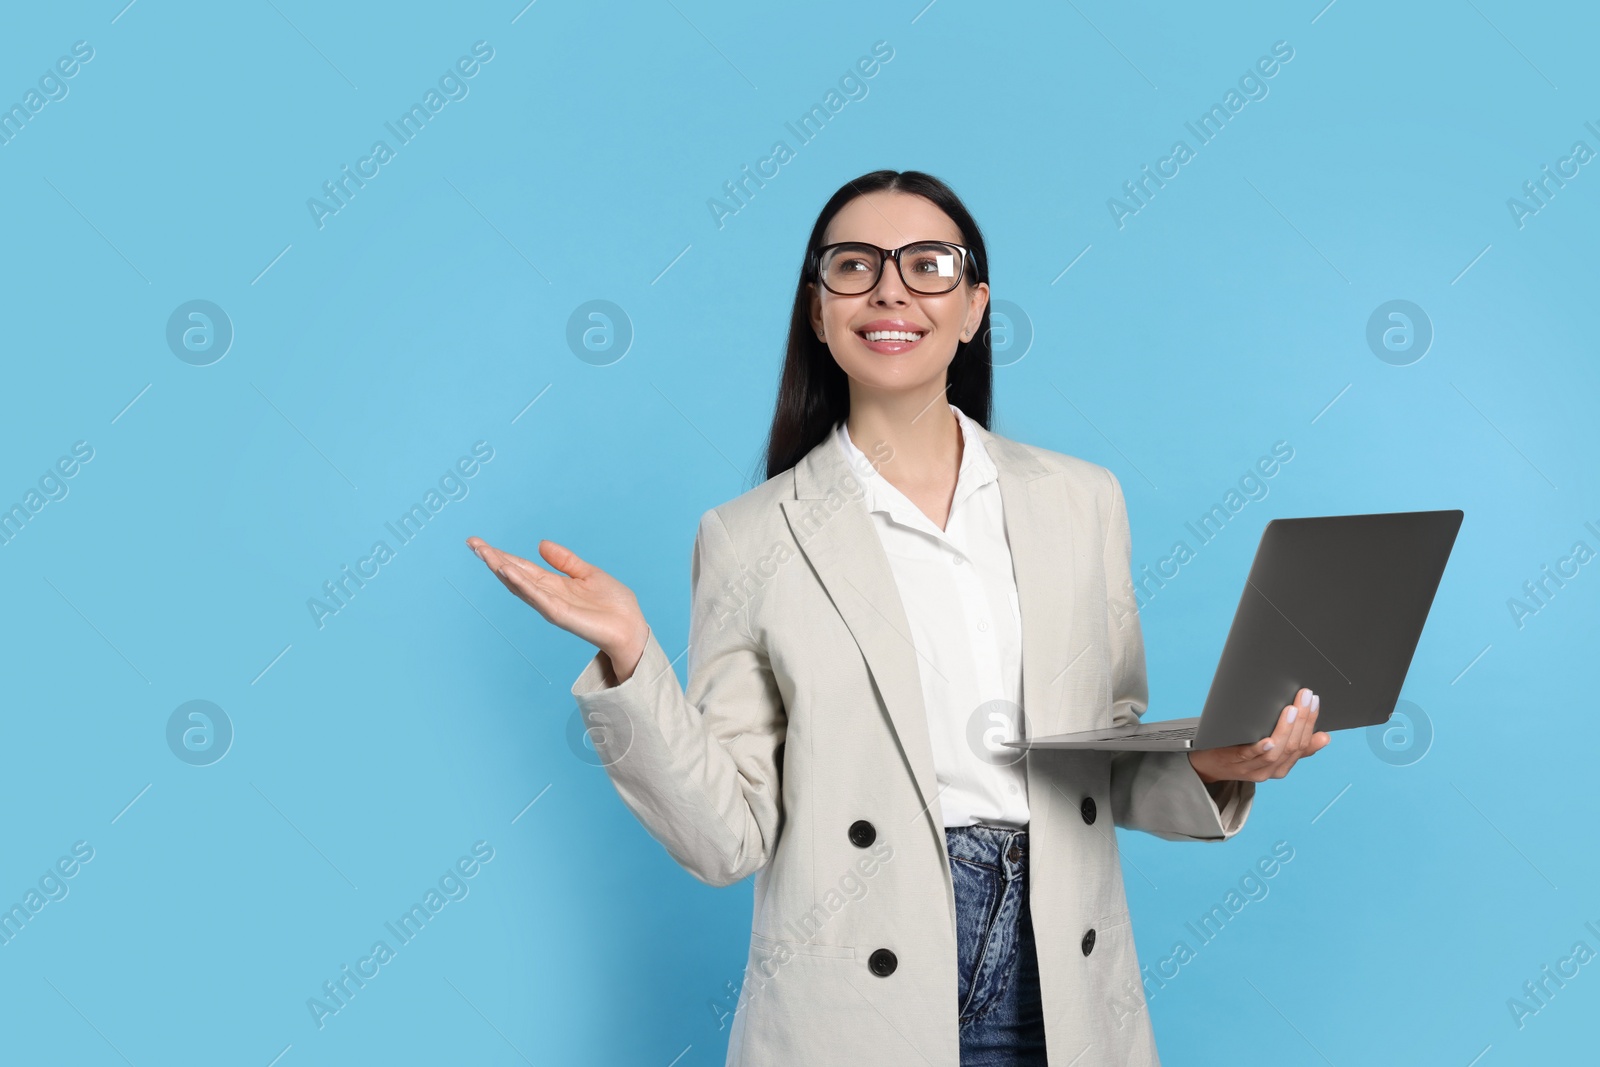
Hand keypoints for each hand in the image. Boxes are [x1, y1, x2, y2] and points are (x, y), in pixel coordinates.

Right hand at [465, 536, 650, 682]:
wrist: (630, 627)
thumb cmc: (613, 604)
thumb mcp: (587, 573)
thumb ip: (565, 560)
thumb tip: (541, 544)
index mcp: (553, 584)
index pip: (521, 567)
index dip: (501, 555)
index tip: (480, 543)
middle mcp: (547, 595)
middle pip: (514, 575)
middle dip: (493, 559)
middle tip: (472, 543)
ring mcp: (551, 605)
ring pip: (520, 585)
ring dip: (501, 569)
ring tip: (484, 553)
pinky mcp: (559, 614)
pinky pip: (536, 597)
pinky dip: (521, 584)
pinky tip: (507, 570)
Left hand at [1187, 687, 1330, 783]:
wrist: (1208, 765)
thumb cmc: (1240, 751)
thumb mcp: (1271, 750)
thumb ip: (1295, 745)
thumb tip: (1324, 736)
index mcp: (1283, 766)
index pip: (1303, 745)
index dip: (1310, 722)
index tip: (1314, 701)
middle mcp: (1271, 770)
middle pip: (1292, 747)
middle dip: (1302, 720)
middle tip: (1305, 697)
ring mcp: (1252, 768)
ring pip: (1276, 752)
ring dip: (1286, 730)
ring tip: (1292, 710)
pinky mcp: (1234, 763)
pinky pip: (1250, 757)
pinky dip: (1262, 749)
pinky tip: (1269, 740)